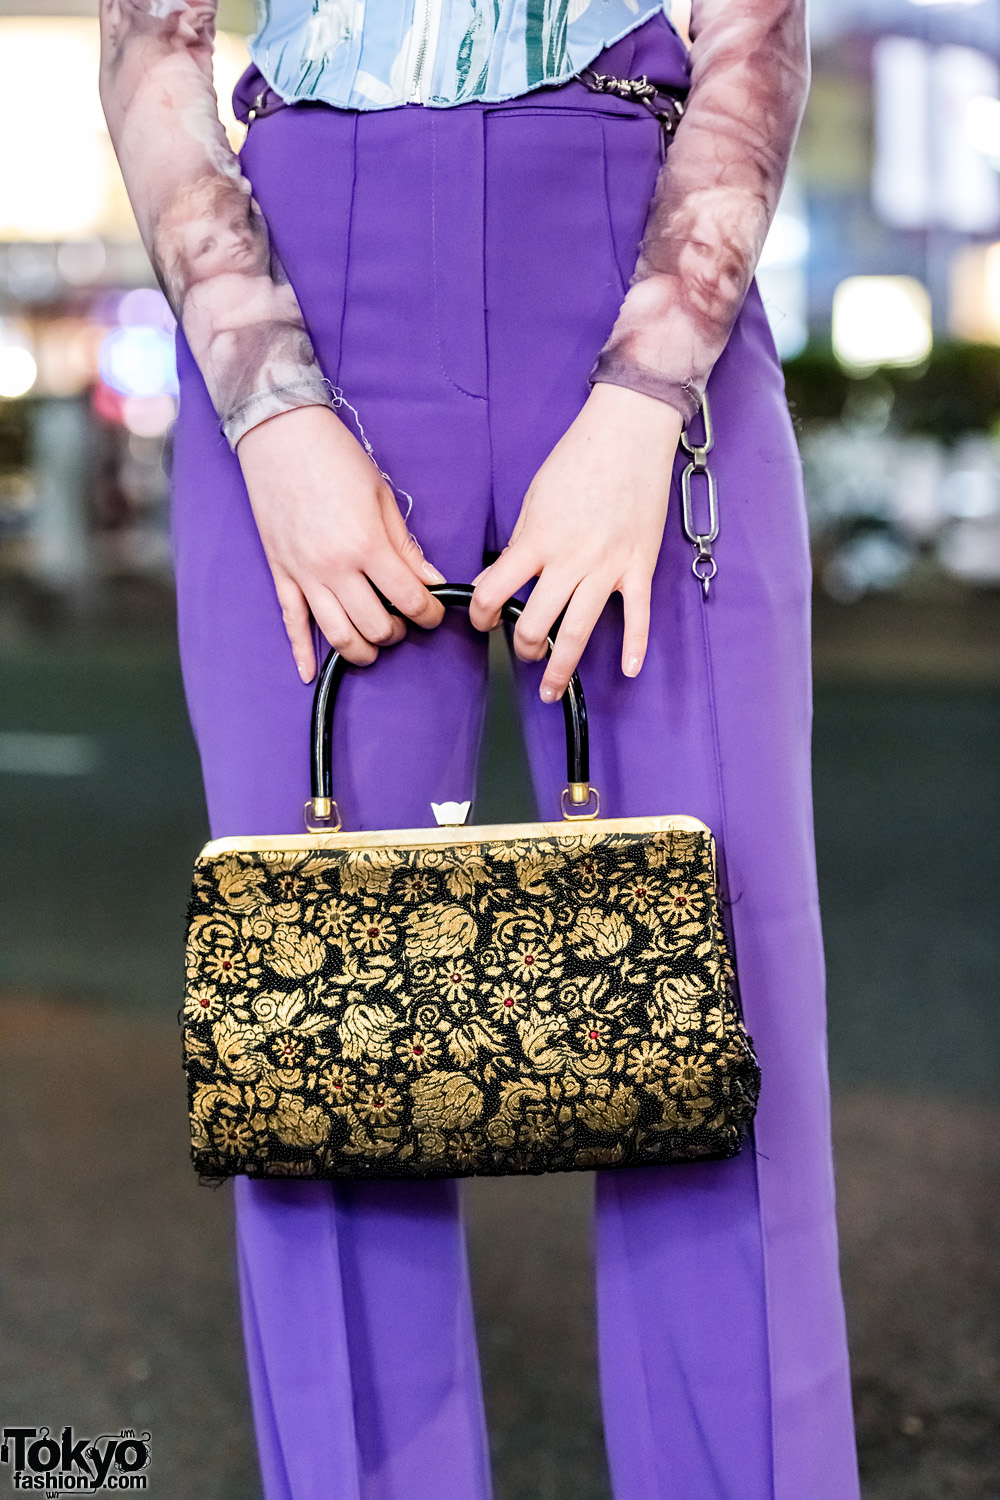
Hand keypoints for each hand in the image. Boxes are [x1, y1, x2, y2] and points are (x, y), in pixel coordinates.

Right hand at [236, 405, 445, 680]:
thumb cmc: (334, 457)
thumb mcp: (381, 496)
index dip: (428, 613)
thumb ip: (405, 546)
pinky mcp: (280, 572)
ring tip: (375, 643)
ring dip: (361, 650)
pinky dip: (301, 652)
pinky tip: (309, 673)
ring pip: (336, 635)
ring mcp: (303, 574)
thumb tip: (431, 581)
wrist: (279, 433)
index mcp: (366, 545)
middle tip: (404, 623)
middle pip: (374, 626)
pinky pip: (291, 623)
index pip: (408, 599)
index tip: (434, 612)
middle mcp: (333, 567)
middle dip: (396, 632)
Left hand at [469, 383, 681, 699]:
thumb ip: (520, 543)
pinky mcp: (639, 567)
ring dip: (561, 667)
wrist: (629, 433)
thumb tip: (500, 578)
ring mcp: (607, 567)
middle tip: (522, 654)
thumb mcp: (534, 498)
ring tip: (551, 688)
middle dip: (522, 647)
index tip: (482, 622)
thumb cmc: (579, 460)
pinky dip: (633, 646)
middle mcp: (569, 560)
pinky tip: (626, 670)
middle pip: (535, 623)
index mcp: (536, 541)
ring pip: (578, 631)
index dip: (480, 614)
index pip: (494, 592)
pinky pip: (636, 615)